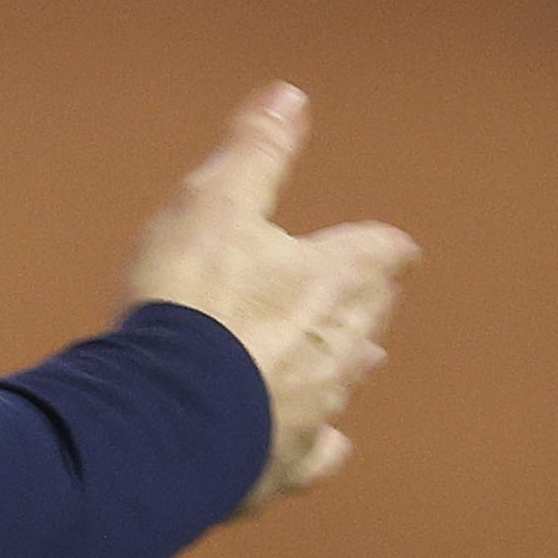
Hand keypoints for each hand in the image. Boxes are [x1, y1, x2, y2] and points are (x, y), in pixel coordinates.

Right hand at [120, 83, 418, 512]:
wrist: (166, 412)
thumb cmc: (189, 300)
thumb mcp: (213, 203)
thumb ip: (255, 152)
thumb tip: (291, 96)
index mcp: (331, 280)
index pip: (379, 252)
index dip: (382, 243)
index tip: (390, 242)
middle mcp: (339, 346)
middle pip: (370, 318)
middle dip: (367, 301)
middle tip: (367, 293)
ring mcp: (316, 409)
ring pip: (347, 381)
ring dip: (347, 364)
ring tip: (355, 358)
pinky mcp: (285, 460)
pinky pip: (317, 452)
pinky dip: (318, 442)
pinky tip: (321, 444)